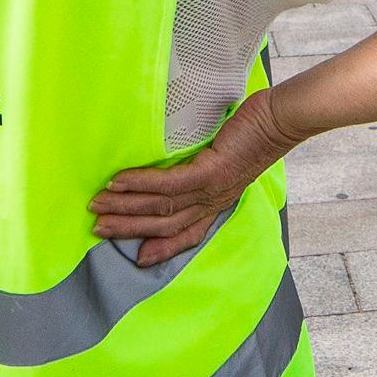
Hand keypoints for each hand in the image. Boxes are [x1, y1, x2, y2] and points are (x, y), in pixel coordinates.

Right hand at [89, 89, 307, 267]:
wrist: (280, 119)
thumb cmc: (254, 132)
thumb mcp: (228, 158)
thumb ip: (204, 167)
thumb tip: (175, 163)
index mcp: (216, 202)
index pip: (187, 233)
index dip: (162, 248)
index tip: (137, 258)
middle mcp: (213, 202)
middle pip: (165, 224)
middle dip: (129, 229)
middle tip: (97, 229)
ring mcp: (212, 189)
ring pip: (161, 207)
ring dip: (125, 208)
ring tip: (97, 205)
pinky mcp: (211, 171)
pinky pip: (169, 184)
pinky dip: (140, 184)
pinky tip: (118, 183)